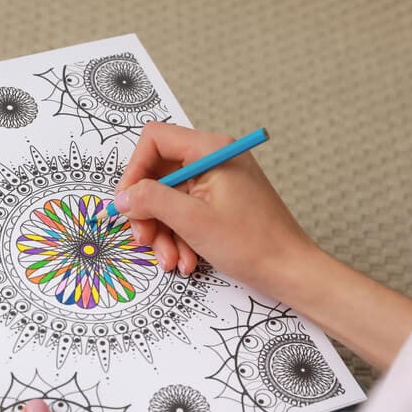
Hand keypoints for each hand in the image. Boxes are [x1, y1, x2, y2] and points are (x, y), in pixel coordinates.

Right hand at [116, 122, 321, 300]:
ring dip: (163, 233)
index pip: (155, 140)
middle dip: (148, 212)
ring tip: (172, 260)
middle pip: (158, 174)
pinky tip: (186, 260)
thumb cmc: (253, 243)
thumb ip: (151, 201)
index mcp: (210, 150)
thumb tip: (122, 197)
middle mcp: (213, 160)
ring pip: (169, 200)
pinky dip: (180, 238)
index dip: (135, 171)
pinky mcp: (219, 205)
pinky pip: (185, 215)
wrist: (289, 271)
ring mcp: (217, 183)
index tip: (127, 204)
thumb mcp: (192, 220)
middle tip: (144, 240)